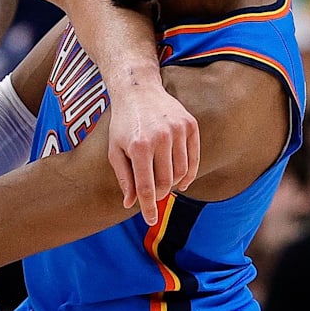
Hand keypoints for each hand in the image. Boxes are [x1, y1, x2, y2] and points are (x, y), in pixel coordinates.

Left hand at [106, 84, 198, 224]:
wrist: (138, 90)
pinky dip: (189, 173)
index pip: (147, 186)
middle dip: (160, 193)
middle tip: (154, 195)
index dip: (149, 207)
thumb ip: (124, 177)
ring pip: (182, 172)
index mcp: (138, 146)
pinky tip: (182, 180)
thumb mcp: (115, 149)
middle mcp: (160, 138)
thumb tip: (130, 203)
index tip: (150, 221)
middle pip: (166, 181)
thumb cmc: (123, 123)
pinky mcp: (190, 125)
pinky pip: (194, 158)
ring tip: (165, 184)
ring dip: (174, 183)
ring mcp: (178, 130)